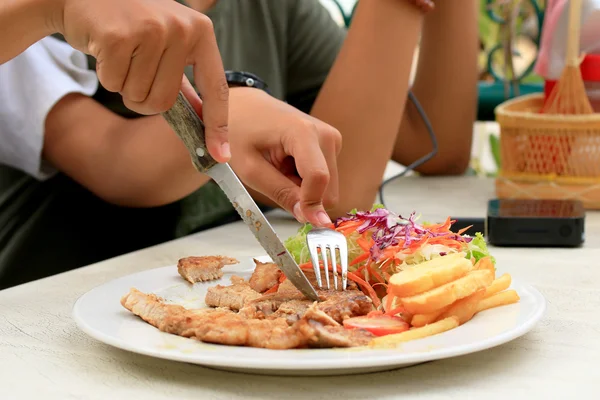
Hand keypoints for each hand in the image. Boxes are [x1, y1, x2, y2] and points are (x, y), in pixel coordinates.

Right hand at [54, 0, 229, 161]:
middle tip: (135, 72)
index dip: (218, 126)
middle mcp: (181, 29)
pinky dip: (106, 75)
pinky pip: (114, 83)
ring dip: (124, 86)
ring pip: (138, 96)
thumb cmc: (131, 25)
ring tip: (122, 56)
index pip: (217, 89)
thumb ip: (185, 82)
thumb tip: (204, 122)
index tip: (220, 155)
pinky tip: (106, 50)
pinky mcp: (119, 36)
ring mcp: (151, 30)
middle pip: (165, 102)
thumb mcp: (168, 43)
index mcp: (201, 32)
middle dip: (143, 99)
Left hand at [226, 88, 341, 225]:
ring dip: (304, 189)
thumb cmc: (240, 134)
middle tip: (276, 181)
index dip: (312, 205)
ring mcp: (332, 138)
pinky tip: (289, 165)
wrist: (244, 107)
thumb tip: (310, 219)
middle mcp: (326, 134)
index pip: (319, 179)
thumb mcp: (251, 170)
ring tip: (280, 170)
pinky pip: (325, 179)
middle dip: (305, 197)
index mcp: (304, 132)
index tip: (302, 222)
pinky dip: (306, 181)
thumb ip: (281, 194)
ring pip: (328, 187)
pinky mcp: (332, 144)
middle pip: (328, 189)